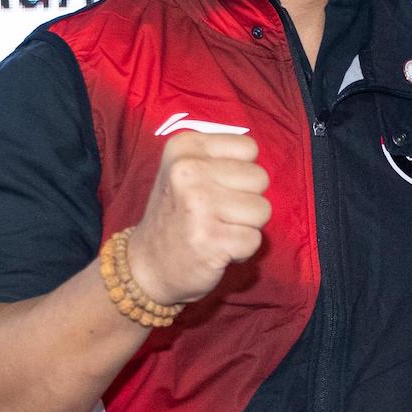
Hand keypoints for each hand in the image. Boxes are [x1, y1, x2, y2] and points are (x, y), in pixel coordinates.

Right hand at [127, 132, 271, 307]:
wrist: (148, 264)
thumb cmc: (178, 214)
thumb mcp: (187, 169)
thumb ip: (222, 157)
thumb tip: (258, 161)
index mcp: (184, 147)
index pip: (249, 148)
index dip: (241, 172)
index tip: (216, 187)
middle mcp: (188, 171)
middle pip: (259, 178)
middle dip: (247, 199)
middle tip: (217, 213)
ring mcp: (198, 205)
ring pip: (262, 209)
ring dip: (246, 226)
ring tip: (218, 230)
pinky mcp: (210, 239)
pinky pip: (255, 239)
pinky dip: (242, 250)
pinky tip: (217, 248)